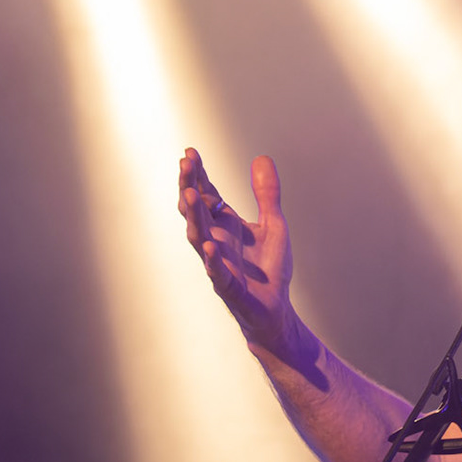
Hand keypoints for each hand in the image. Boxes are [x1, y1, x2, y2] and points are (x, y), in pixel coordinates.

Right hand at [177, 148, 299, 359]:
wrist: (276, 308)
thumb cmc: (269, 268)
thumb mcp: (274, 224)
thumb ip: (267, 194)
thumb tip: (261, 157)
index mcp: (224, 225)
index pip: (206, 194)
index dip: (198, 175)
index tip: (190, 152)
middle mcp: (215, 240)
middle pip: (196, 210)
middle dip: (189, 186)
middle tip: (185, 163)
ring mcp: (218, 263)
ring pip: (199, 237)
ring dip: (194, 216)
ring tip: (190, 194)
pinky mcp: (229, 287)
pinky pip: (216, 272)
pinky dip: (211, 260)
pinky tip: (209, 246)